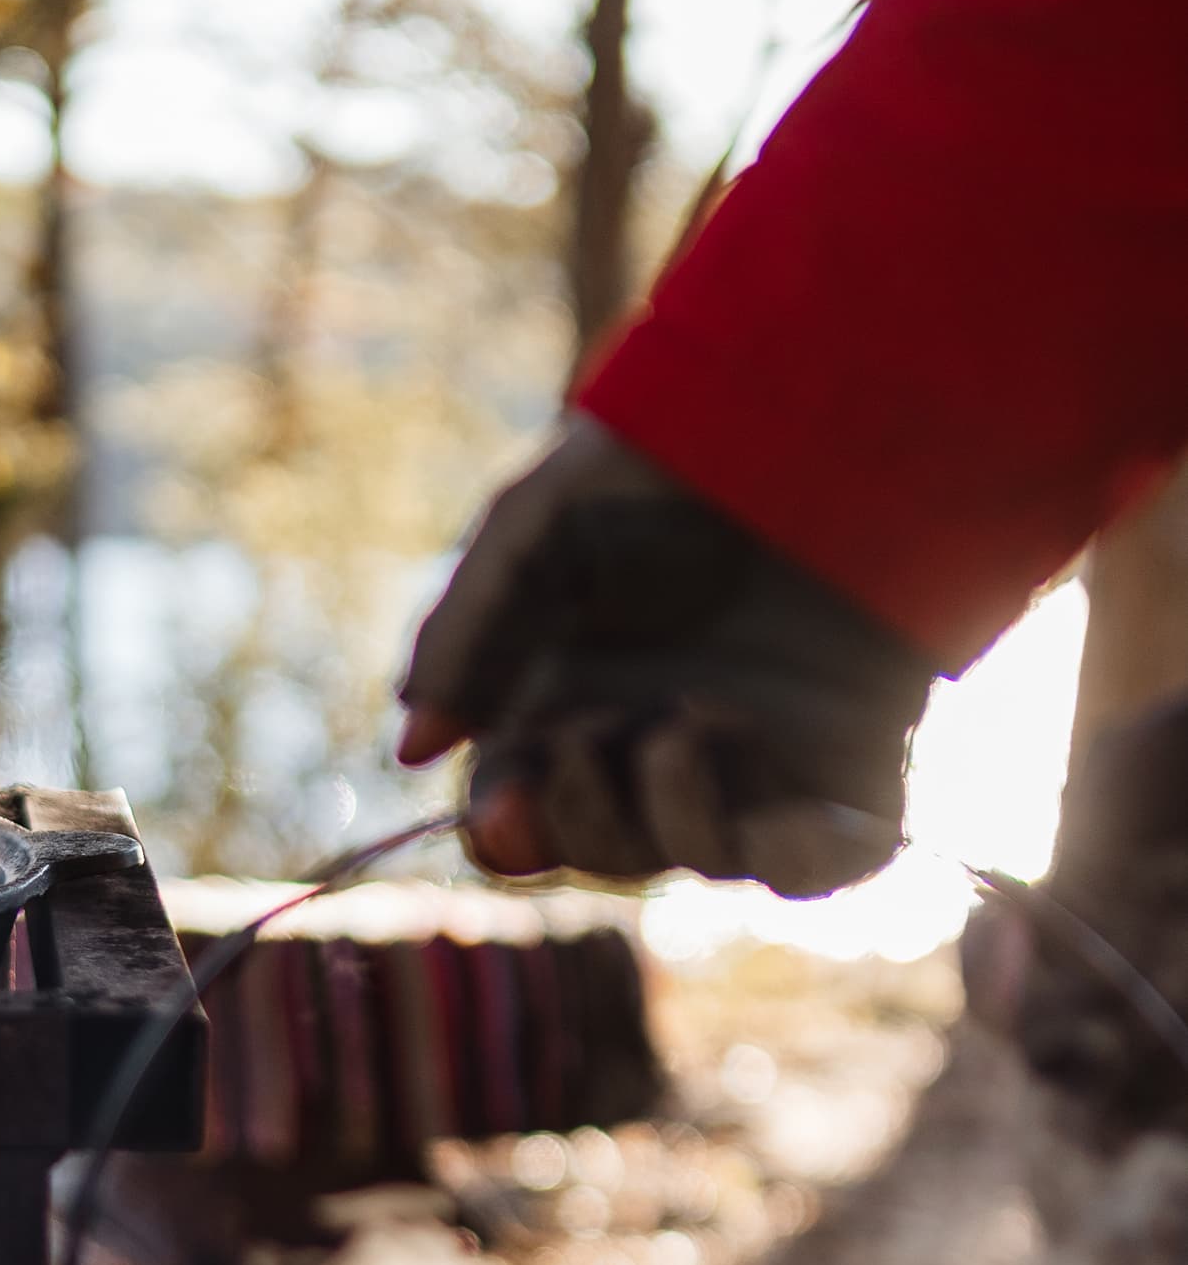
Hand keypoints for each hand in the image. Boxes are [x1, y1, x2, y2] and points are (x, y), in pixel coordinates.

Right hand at [398, 418, 935, 894]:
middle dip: (580, 818)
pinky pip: (825, 864)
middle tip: (586, 737)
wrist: (819, 401)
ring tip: (688, 722)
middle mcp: (660, 745)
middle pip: (598, 851)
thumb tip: (413, 748)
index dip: (507, 831)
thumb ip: (467, 638)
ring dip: (675, 815)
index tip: (501, 809)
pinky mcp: (851, 767)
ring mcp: (760, 763)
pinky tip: (780, 819)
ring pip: (699, 860)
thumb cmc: (668, 455)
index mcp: (575, 702)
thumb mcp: (536, 530)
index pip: (524, 814)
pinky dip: (799, 859)